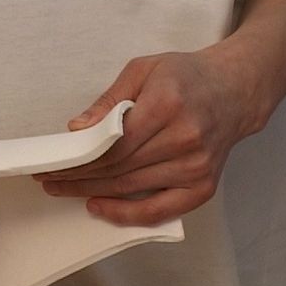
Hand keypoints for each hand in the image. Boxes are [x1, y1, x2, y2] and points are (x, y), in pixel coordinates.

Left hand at [34, 49, 269, 224]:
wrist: (235, 91)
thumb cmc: (185, 78)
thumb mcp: (143, 70)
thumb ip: (108, 100)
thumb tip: (77, 129)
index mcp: (167, 105)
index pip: (111, 144)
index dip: (77, 160)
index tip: (52, 165)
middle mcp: (184, 138)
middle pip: (116, 169)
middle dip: (77, 177)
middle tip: (50, 179)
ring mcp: (195, 166)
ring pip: (130, 189)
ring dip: (91, 192)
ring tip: (65, 190)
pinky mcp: (202, 186)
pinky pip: (157, 211)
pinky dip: (125, 215)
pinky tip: (99, 206)